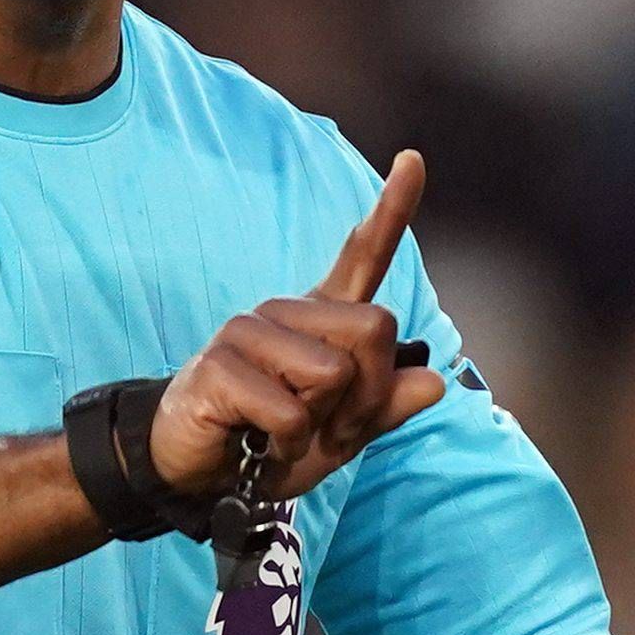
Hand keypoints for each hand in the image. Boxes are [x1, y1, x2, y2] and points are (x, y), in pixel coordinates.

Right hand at [152, 150, 450, 500]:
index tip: (413, 160)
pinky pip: (290, 412)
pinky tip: (258, 443)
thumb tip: (433, 382)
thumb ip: (385, 407)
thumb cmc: (271, 443)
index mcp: (321, 317)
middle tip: (328, 426)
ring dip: (322, 424)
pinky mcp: (221, 362)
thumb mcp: (341, 433)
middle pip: (376, 328)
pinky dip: (286, 444)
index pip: (362, 255)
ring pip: (335, 374)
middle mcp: (288, 310)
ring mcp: (250, 329)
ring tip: (284, 435)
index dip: (391, 210)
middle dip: (368, 396)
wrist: (201, 475)